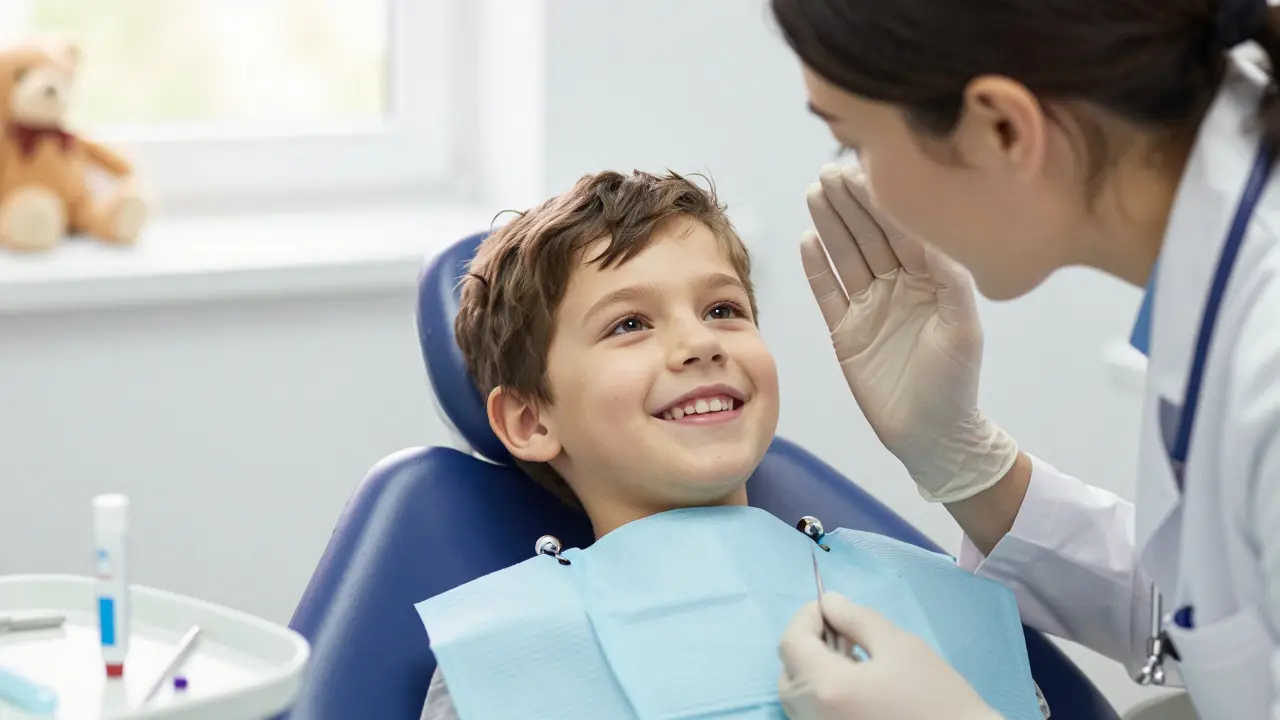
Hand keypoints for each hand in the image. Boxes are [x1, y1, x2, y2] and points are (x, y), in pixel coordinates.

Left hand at [778, 592, 1001, 719]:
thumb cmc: (936, 697)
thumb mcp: (899, 645)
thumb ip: (856, 619)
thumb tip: (828, 603)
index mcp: (826, 688)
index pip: (791, 644)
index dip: (806, 618)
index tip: (828, 607)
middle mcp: (814, 717)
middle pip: (789, 673)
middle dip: (807, 645)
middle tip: (841, 631)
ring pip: (799, 699)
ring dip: (814, 671)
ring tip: (853, 658)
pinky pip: (815, 715)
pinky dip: (824, 696)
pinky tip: (856, 686)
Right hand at [803, 163, 1016, 502]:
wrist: (932, 435)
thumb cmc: (956, 382)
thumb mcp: (962, 326)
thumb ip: (949, 278)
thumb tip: (928, 234)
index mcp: (931, 280)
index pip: (903, 231)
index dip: (883, 202)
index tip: (864, 171)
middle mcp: (899, 287)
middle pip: (870, 236)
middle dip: (851, 203)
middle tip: (830, 172)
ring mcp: (870, 308)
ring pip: (847, 257)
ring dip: (831, 225)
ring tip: (814, 192)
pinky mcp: (846, 332)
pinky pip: (827, 293)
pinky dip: (817, 268)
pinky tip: (808, 240)